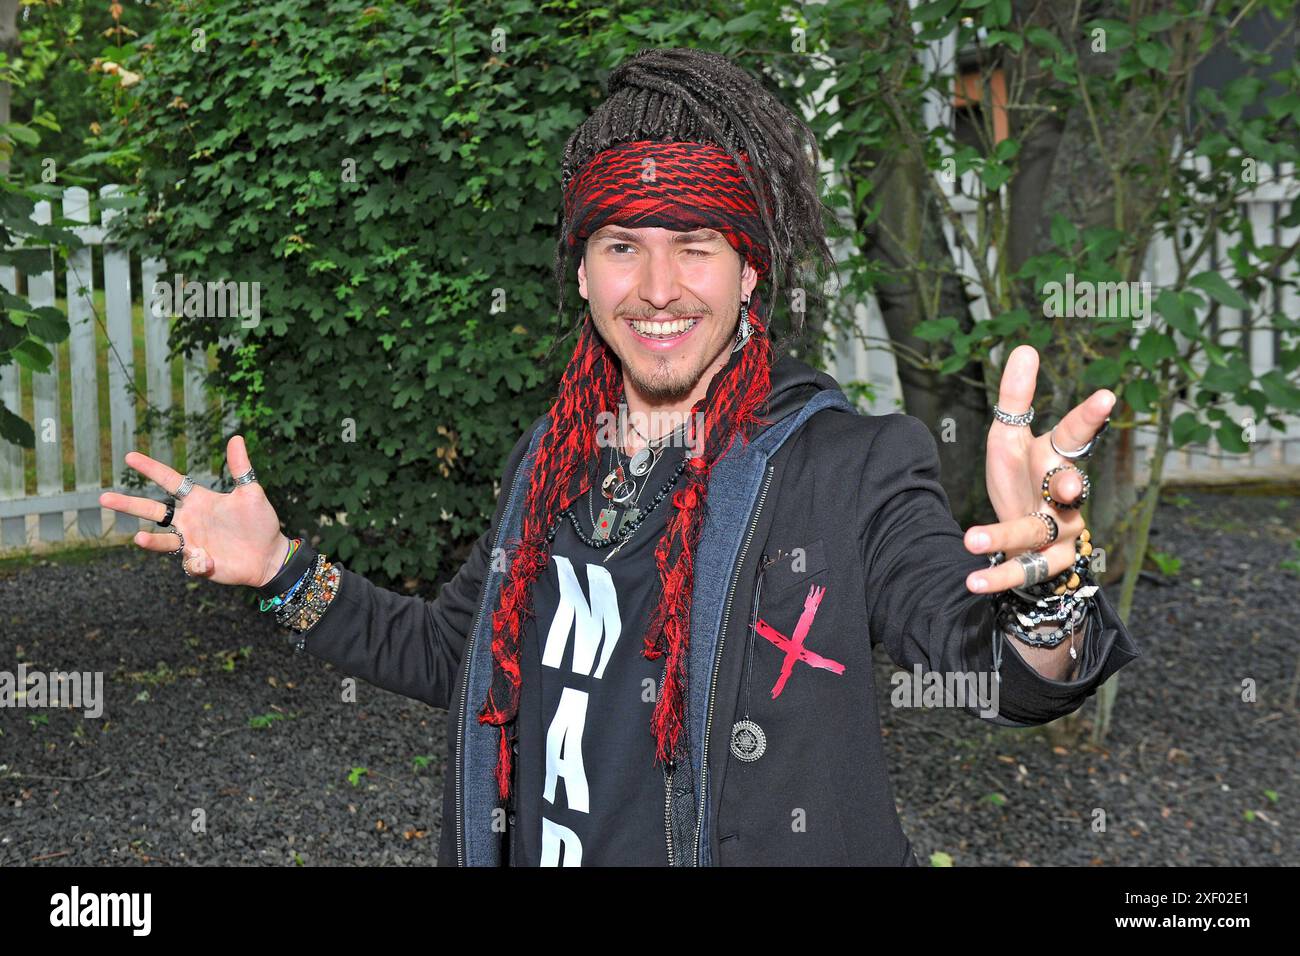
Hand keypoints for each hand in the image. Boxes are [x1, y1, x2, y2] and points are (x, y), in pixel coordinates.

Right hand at [99, 435, 289, 587]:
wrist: (271, 554)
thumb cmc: (260, 522)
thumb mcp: (251, 493)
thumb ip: (241, 468)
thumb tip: (236, 438)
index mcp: (199, 500)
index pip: (170, 481)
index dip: (151, 469)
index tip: (129, 457)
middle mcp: (189, 520)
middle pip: (153, 511)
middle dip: (128, 505)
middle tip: (103, 497)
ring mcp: (192, 542)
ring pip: (162, 541)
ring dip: (150, 541)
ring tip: (138, 539)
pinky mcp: (200, 562)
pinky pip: (191, 563)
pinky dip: (197, 562)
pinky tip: (209, 560)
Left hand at [963, 345, 1113, 593]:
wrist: (1028, 538)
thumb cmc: (1021, 479)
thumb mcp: (1009, 437)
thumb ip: (1015, 398)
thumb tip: (1024, 347)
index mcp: (1059, 457)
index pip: (1077, 433)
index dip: (1092, 416)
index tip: (1107, 396)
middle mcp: (1068, 495)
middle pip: (1074, 486)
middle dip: (1071, 484)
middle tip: (1065, 482)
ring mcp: (1062, 531)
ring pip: (1040, 532)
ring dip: (1004, 536)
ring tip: (970, 538)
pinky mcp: (1046, 563)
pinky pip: (1024, 572)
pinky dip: (996, 577)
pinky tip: (971, 583)